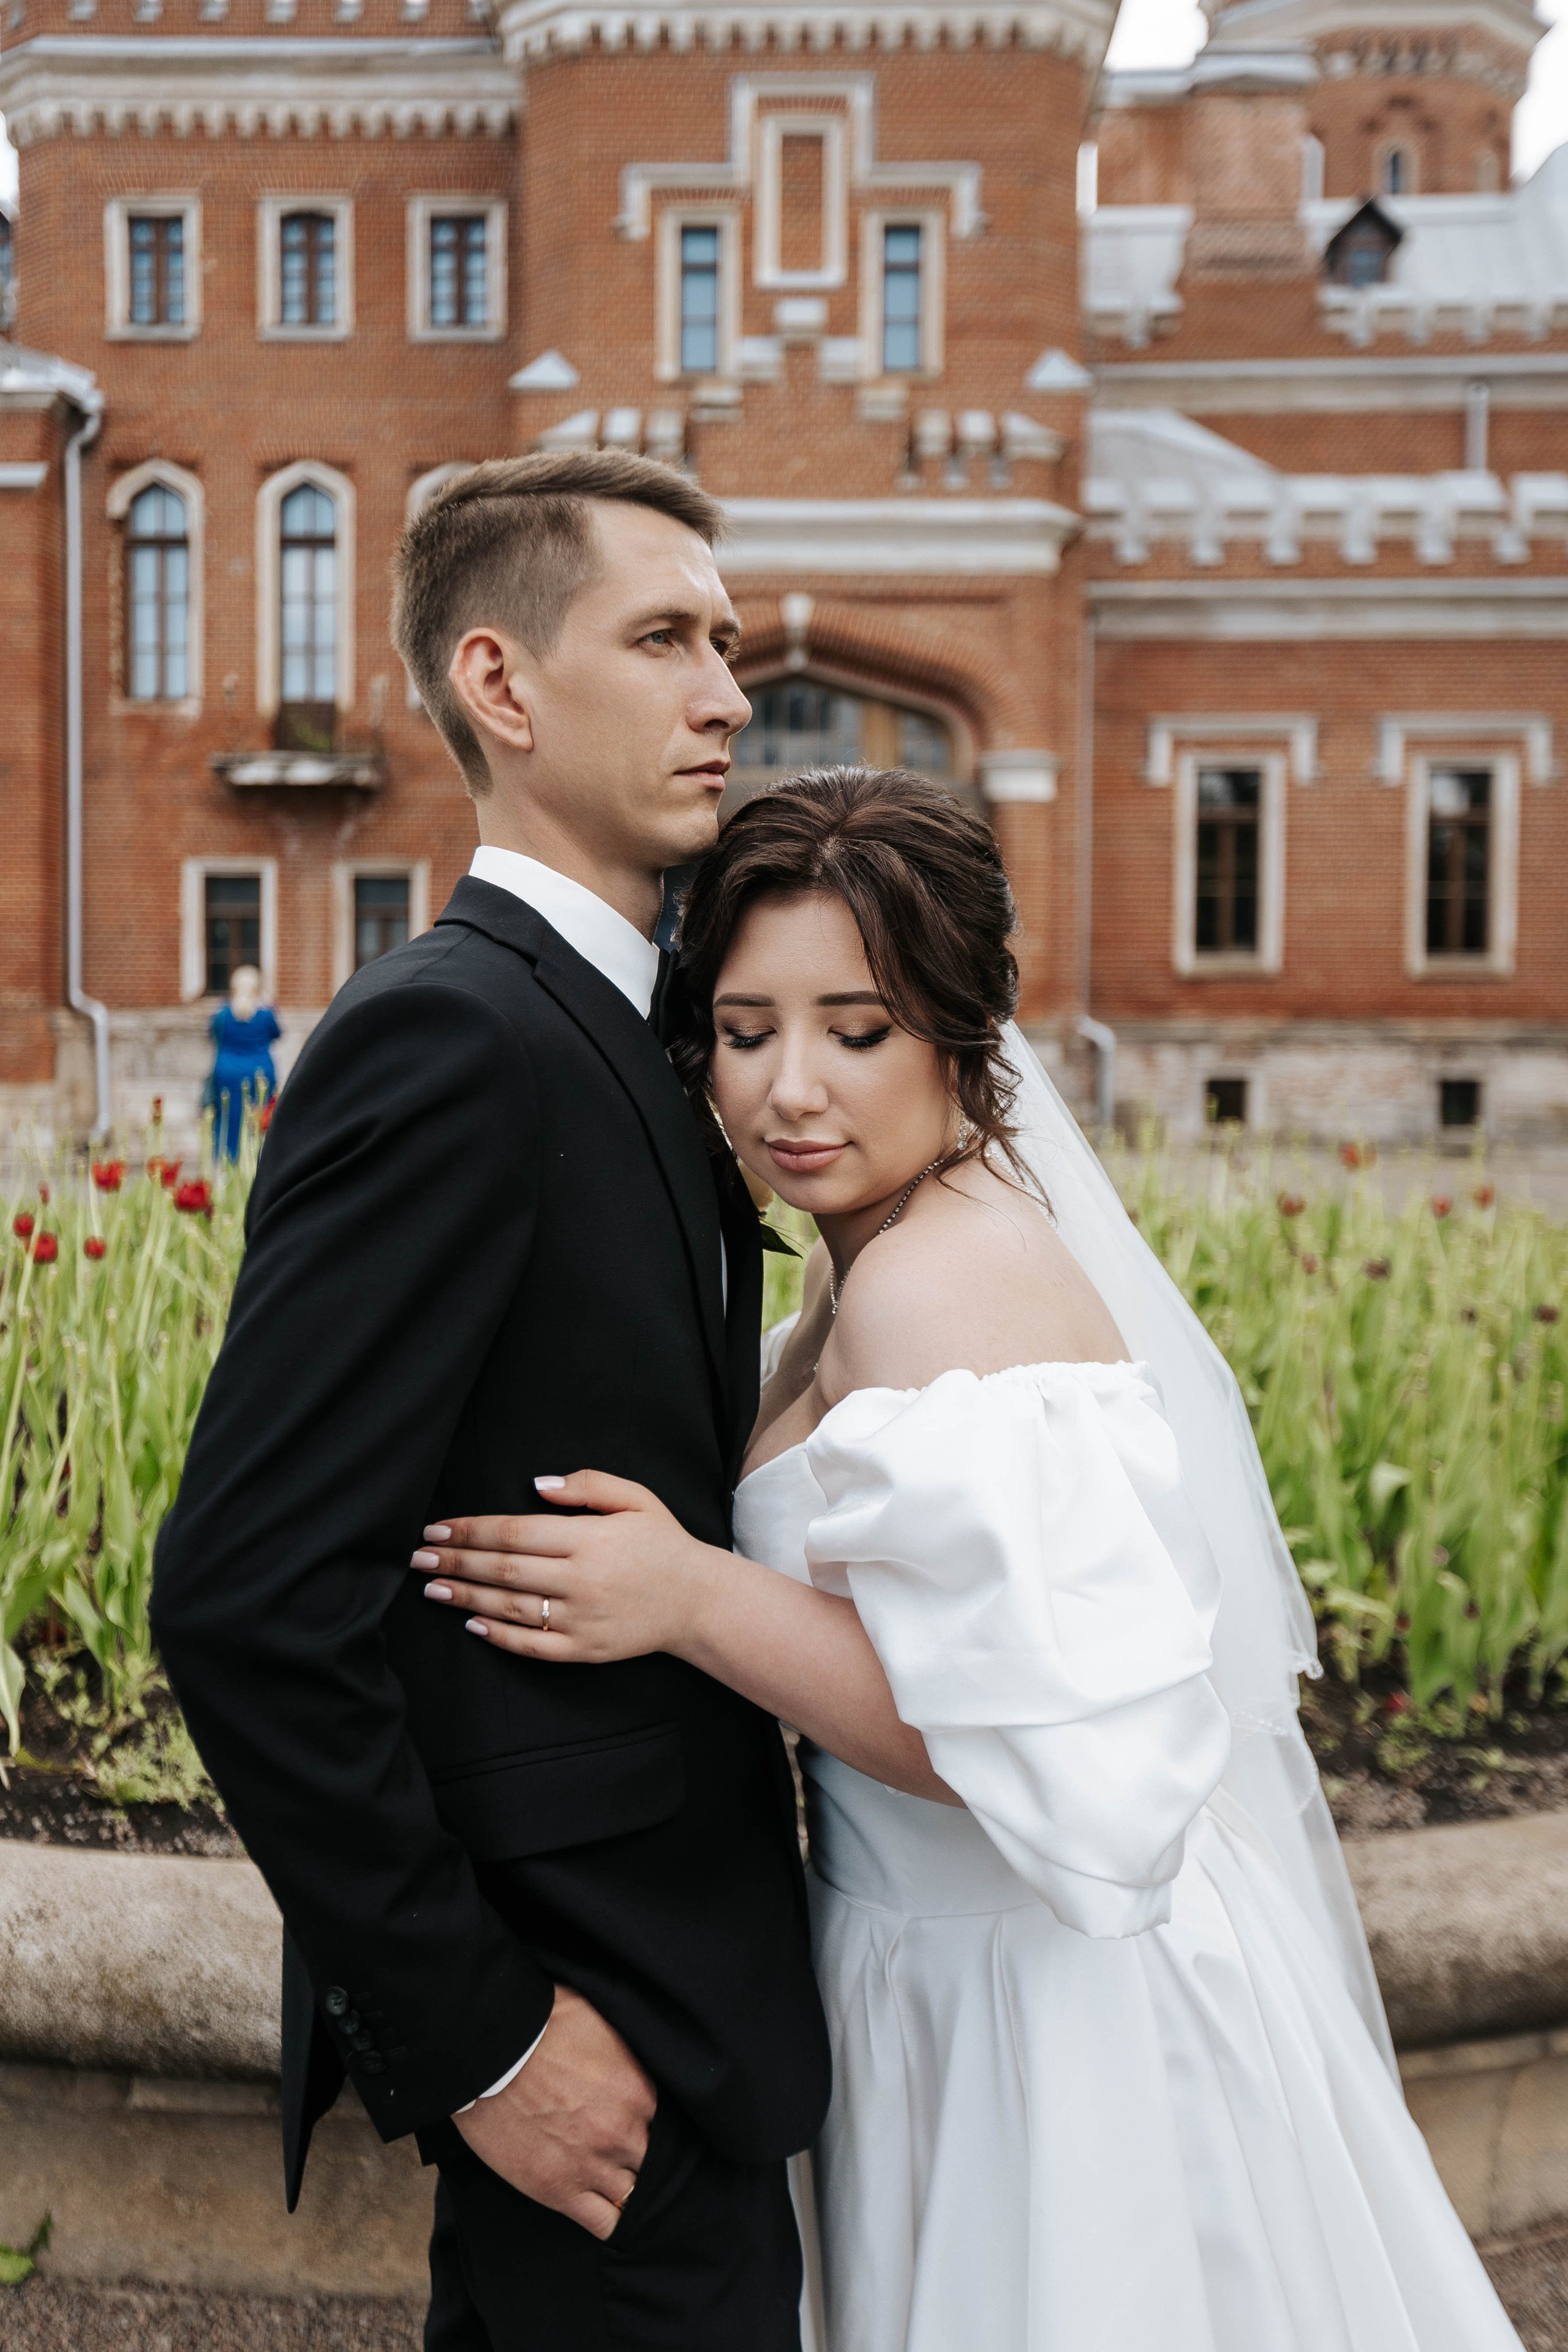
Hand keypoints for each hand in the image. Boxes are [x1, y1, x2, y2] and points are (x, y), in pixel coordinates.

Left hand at [412, 1473, 721, 1662]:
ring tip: (432, 1589)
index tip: (435, 1529)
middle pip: (504, 1569)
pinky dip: (499, 1637)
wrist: (698, 1601)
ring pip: (511, 1608)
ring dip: (465, 1598)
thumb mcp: (635, 1499)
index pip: (514, 1532)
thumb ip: (586, 1485)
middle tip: (417, 1558)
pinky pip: (533, 1646)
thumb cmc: (663, 1544)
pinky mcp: (585, 1650)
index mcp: (590, 1539)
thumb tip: (534, 1485)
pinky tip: (472, 1626)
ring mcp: (582, 1619)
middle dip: (455, 1562)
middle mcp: (582, 1580)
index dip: (470, 1530)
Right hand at [454, 1982, 654, 2237]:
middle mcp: (624, 2132)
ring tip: (614, 2180)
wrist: (490, 2051)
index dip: (650, 2124)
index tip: (637, 2122)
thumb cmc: (541, 2023)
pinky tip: (609, 2210)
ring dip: (627, 2187)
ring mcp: (593, 2165)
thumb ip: (628, 2051)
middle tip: (623, 2151)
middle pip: (652, 2161)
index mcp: (639, 2090)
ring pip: (633, 2195)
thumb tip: (637, 2054)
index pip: (666, 2123)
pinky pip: (605, 2223)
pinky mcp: (559, 2190)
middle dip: (640, 2157)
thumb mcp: (601, 2021)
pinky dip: (612, 2221)